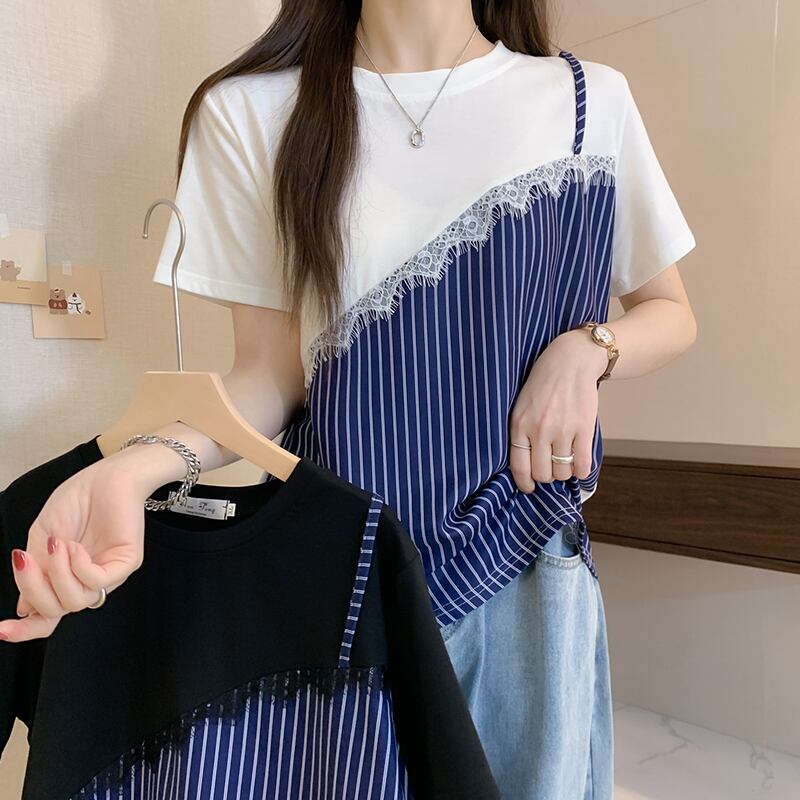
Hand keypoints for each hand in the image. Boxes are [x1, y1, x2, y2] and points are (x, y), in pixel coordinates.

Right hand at [0, 454, 147, 641]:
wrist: (105, 476)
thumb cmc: (77, 500)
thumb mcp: (42, 537)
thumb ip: (35, 571)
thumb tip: (24, 608)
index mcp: (65, 577)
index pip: (47, 615)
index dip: (25, 629)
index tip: (1, 629)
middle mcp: (86, 581)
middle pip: (56, 611)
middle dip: (34, 588)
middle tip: (27, 558)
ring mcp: (108, 574)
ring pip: (76, 602)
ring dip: (58, 574)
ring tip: (58, 544)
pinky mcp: (126, 563)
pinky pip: (98, 582)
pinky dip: (79, 566)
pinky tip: (74, 547)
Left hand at [508, 328, 607, 492]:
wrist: (571, 360)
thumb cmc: (543, 382)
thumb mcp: (521, 405)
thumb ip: (521, 431)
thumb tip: (524, 464)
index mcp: (519, 424)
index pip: (519, 466)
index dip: (525, 482)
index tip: (529, 487)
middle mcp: (539, 430)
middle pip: (543, 473)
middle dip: (547, 476)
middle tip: (551, 466)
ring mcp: (563, 430)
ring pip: (563, 470)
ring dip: (565, 472)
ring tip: (566, 461)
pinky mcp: (584, 428)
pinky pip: (583, 464)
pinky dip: (582, 471)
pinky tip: (580, 466)